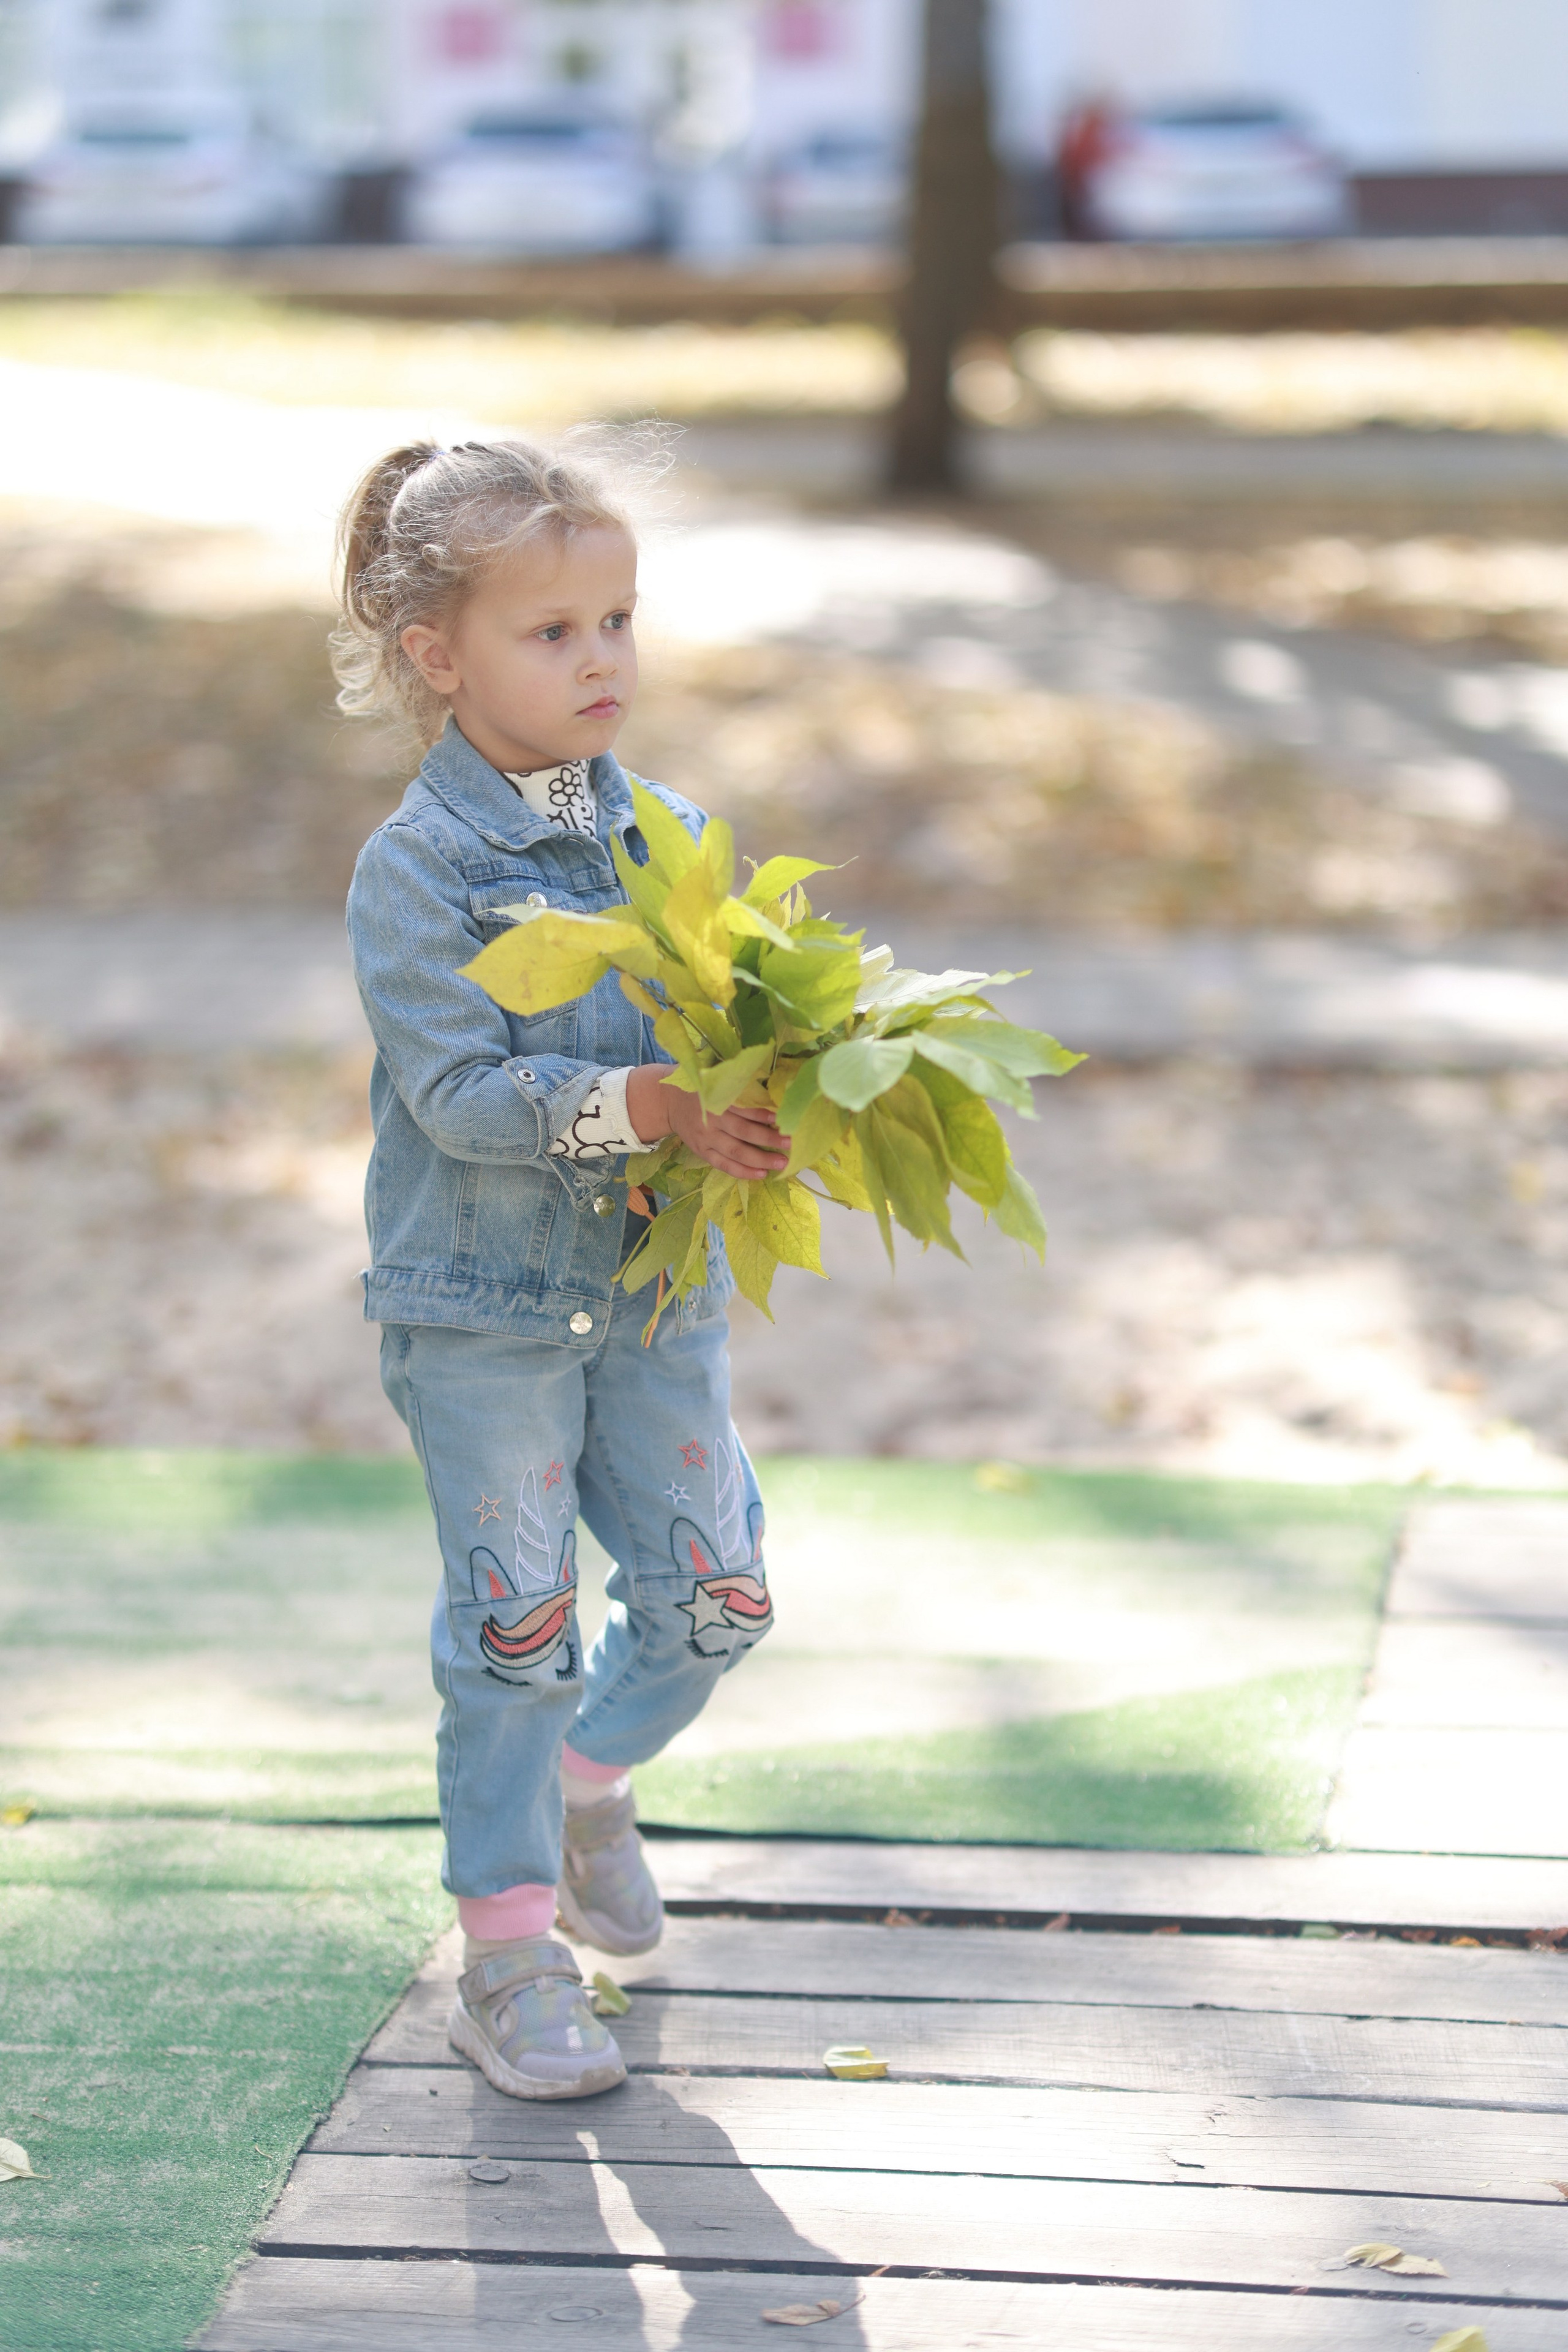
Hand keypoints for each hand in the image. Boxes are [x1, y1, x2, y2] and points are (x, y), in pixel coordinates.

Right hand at [627, 1066, 789, 1180]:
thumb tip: (768, 1078)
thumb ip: (734, 1079)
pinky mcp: (702, 1152)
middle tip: (790, 1143)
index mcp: (715, 1098)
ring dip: (760, 1159)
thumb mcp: (712, 1076)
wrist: (667, 1100)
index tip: (782, 1118)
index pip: (742, 1108)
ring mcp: (706, 1139)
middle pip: (743, 1132)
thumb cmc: (698, 1085)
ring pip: (736, 1152)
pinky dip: (742, 1171)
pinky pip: (724, 1165)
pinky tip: (761, 1174)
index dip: (762, 1114)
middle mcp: (712, 1120)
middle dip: (768, 1139)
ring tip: (781, 1163)